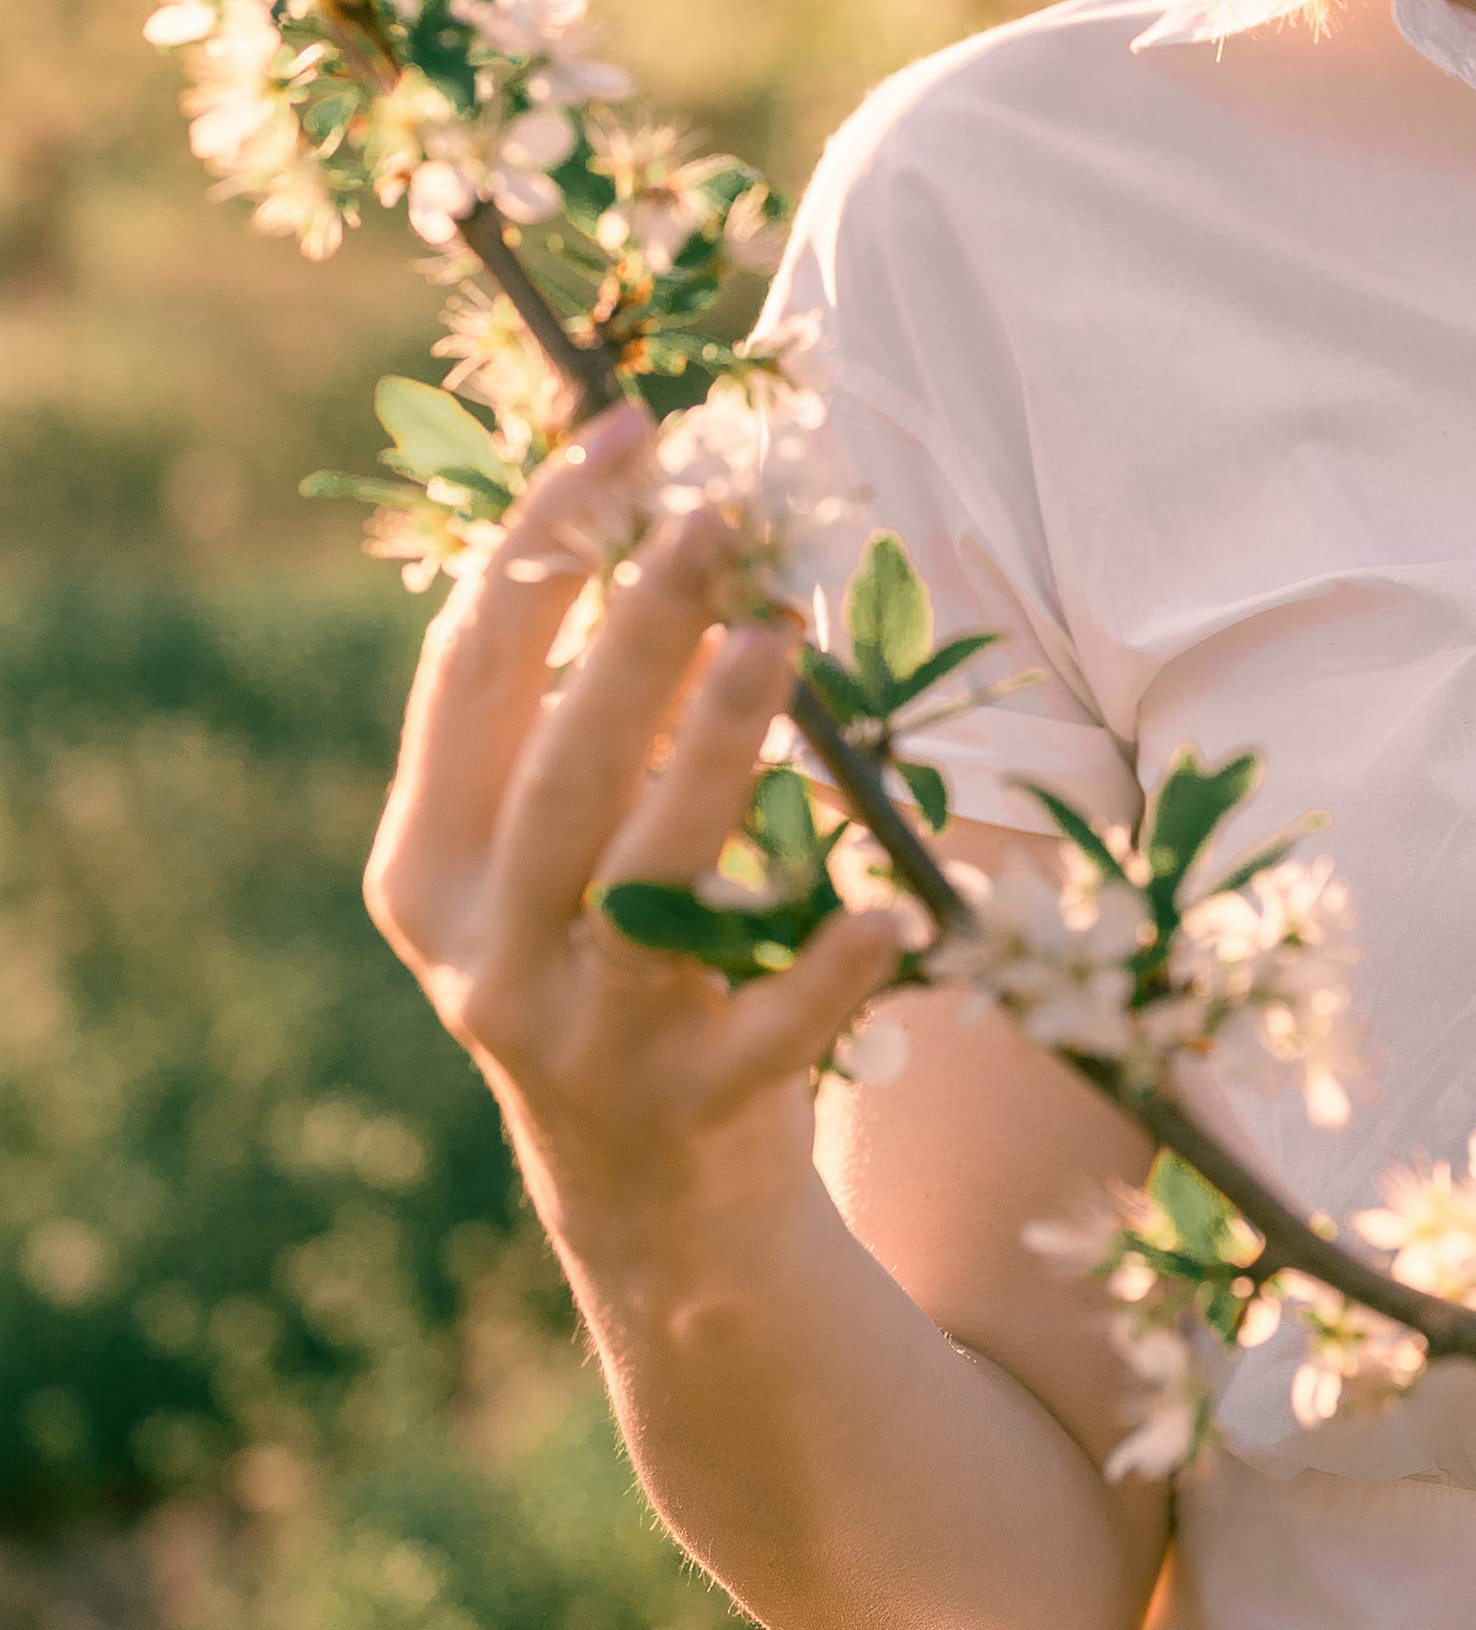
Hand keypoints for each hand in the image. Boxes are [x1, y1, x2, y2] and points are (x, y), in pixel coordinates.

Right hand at [366, 404, 909, 1251]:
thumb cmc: (609, 958)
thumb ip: (578, 708)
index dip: (541, 542)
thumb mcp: (552, 853)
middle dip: (634, 629)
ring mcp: (581, 1037)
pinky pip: (769, 1026)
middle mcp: (483, 952)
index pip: (470, 672)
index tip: (622, 428)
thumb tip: (658, 494)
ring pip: (649, 878)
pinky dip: (828, 965)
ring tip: (782, 639)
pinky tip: (892, 909)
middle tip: (712, 518)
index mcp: (429, 867)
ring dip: (716, 753)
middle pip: (559, 761)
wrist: (649, 1201)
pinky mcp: (692, 1107)